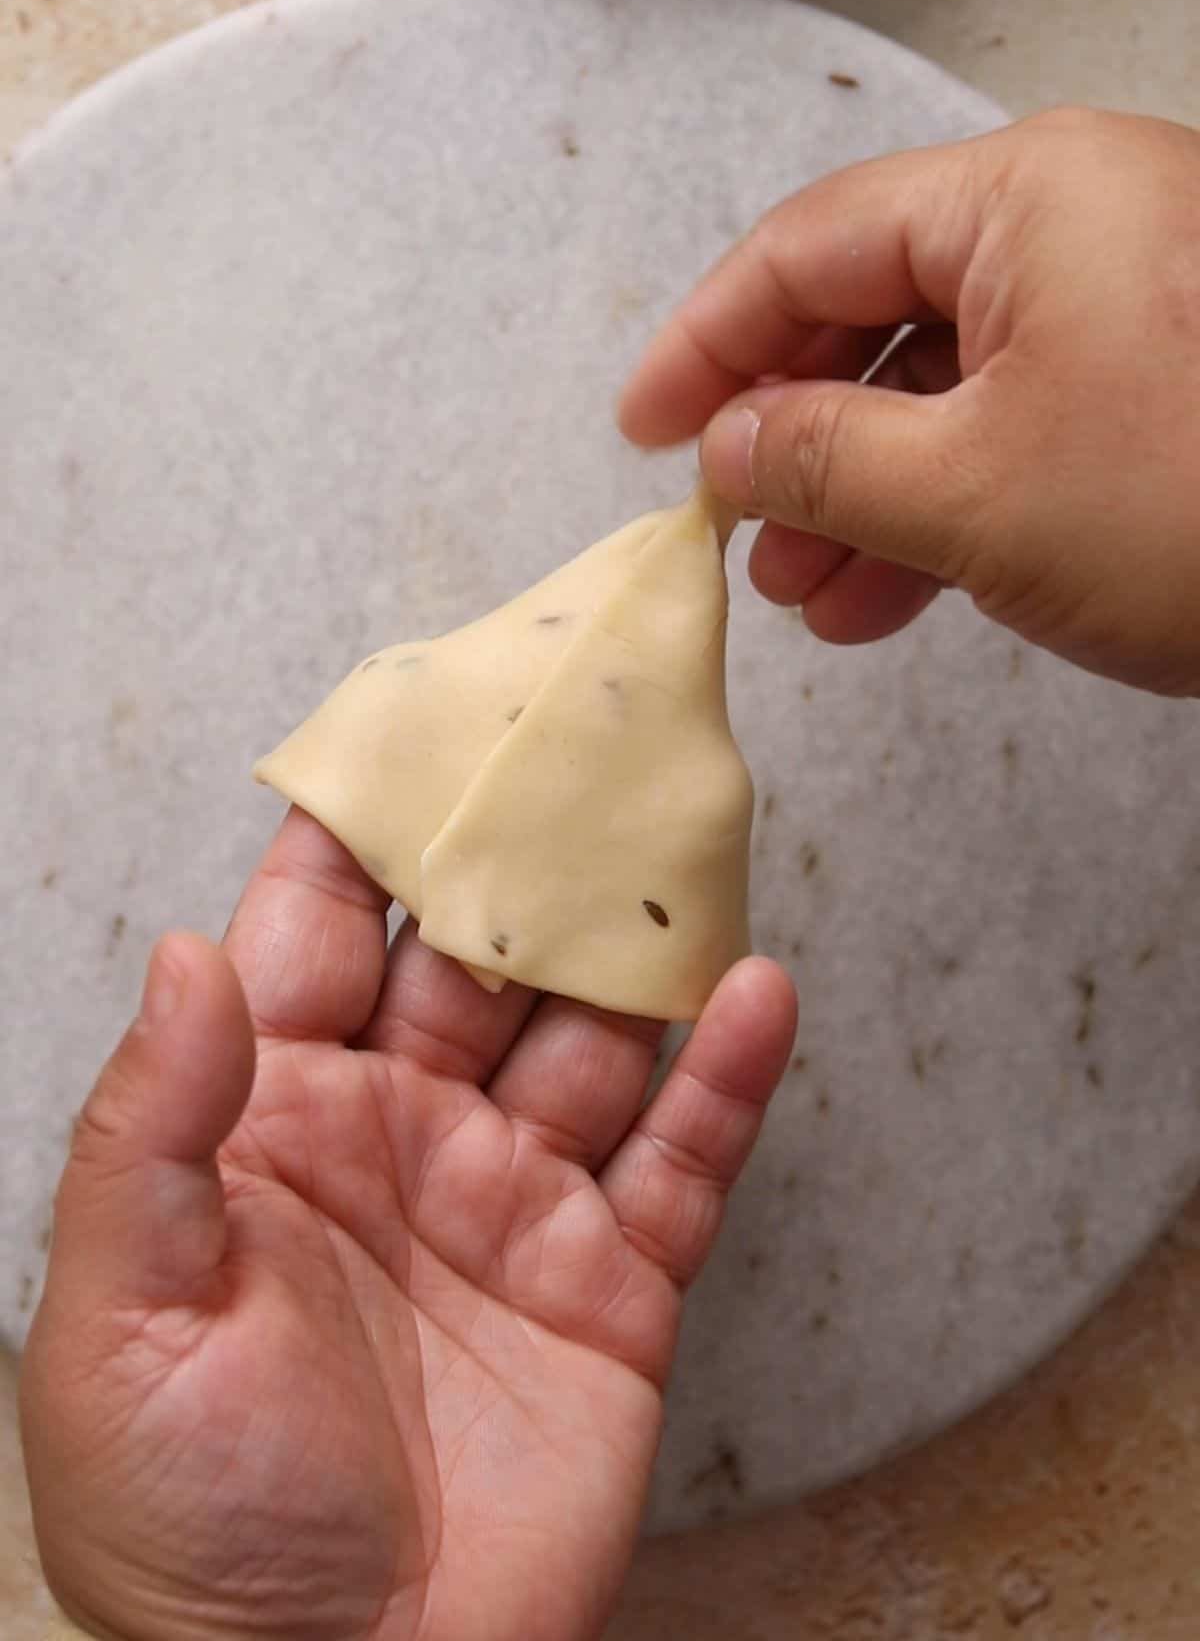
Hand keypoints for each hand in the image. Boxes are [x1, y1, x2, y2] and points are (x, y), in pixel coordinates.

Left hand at [21, 810, 794, 1640]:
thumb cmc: (195, 1531)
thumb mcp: (121, 1323)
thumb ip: (152, 1129)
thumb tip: (187, 950)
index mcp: (275, 1121)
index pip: (319, 929)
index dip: (363, 826)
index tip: (413, 719)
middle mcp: (403, 1137)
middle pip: (479, 955)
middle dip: (524, 853)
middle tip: (579, 743)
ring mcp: (514, 1205)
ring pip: (594, 1034)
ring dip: (636, 943)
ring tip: (685, 838)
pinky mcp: (611, 1286)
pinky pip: (684, 1160)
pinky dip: (729, 1077)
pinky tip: (757, 992)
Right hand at [620, 107, 1199, 696]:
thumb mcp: (973, 492)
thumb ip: (819, 457)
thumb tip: (727, 444)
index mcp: (1026, 198)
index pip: (810, 247)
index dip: (705, 342)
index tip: (644, 426)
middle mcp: (1073, 224)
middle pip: (872, 312)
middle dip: (789, 436)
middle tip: (729, 525)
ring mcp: (1122, 304)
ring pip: (940, 385)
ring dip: (859, 494)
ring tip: (804, 592)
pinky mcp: (1156, 382)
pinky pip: (1011, 425)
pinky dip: (941, 508)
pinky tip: (886, 595)